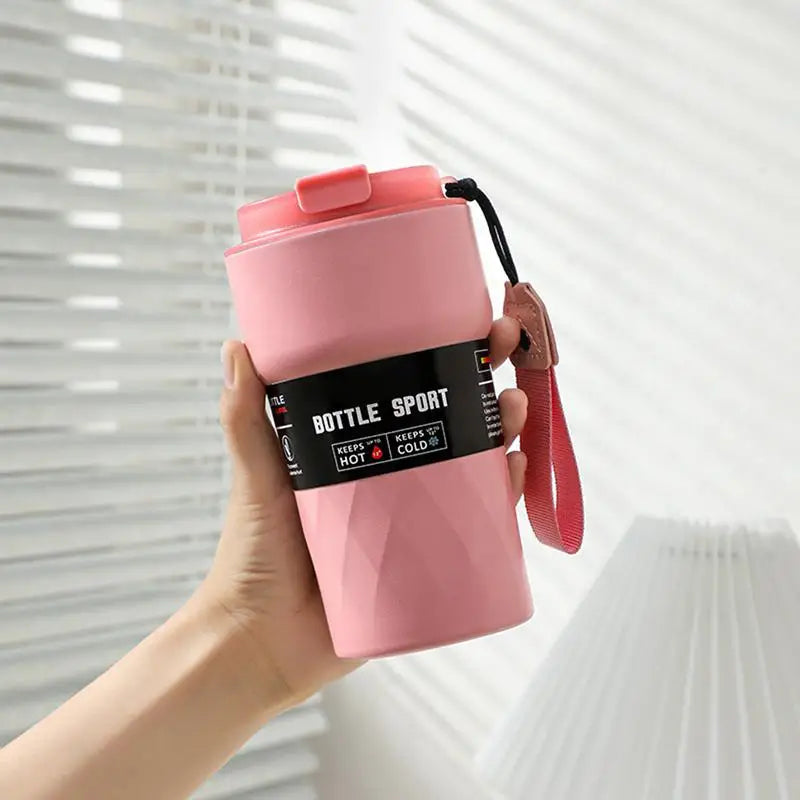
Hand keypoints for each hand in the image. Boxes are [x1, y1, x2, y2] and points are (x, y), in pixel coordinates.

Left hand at [202, 316, 528, 706]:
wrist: (263, 642)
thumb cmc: (253, 557)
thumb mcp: (258, 476)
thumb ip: (245, 419)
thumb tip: (237, 346)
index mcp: (360, 445)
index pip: (408, 384)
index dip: (444, 351)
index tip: (466, 321)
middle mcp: (393, 473)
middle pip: (452, 414)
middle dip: (487, 378)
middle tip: (503, 350)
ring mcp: (415, 516)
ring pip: (473, 462)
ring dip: (505, 428)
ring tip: (512, 408)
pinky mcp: (431, 560)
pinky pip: (477, 525)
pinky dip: (501, 496)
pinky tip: (511, 470)